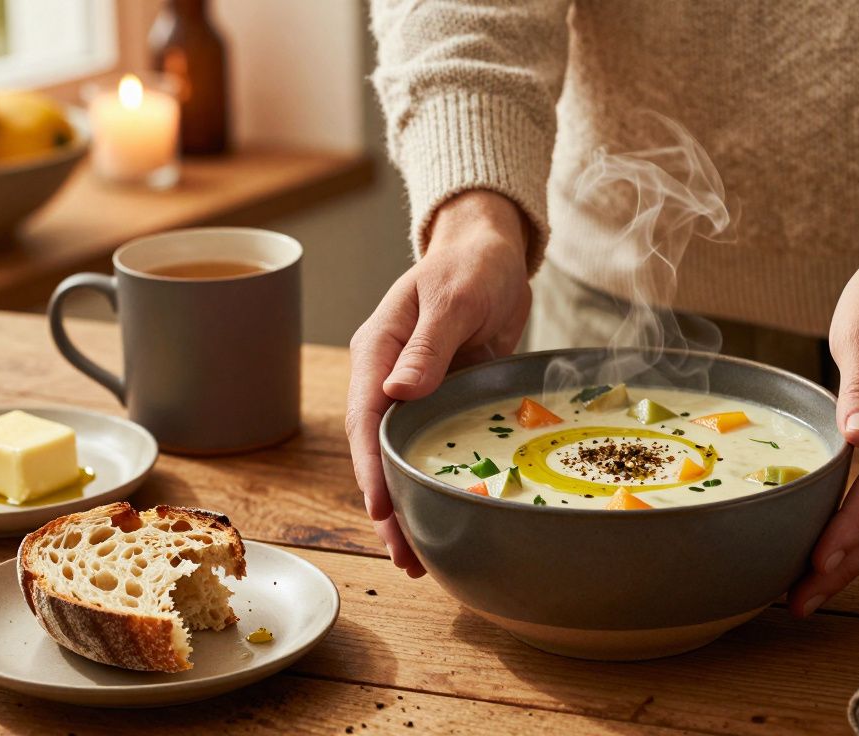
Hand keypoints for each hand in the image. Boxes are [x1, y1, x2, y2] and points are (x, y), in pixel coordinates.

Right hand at [346, 190, 532, 576]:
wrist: (492, 253)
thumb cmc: (472, 266)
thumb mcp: (454, 298)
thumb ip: (429, 345)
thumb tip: (399, 392)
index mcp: (378, 351)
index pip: (366, 418)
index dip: (371, 468)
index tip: (382, 509)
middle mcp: (387, 378)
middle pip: (377, 451)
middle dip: (386, 505)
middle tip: (404, 556)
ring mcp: (412, 393)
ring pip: (401, 459)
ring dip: (408, 505)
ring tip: (418, 559)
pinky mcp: (440, 401)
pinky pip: (431, 449)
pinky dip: (434, 484)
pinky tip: (445, 519)